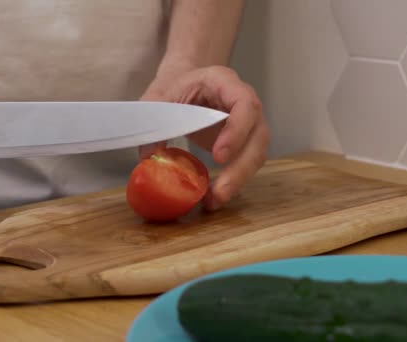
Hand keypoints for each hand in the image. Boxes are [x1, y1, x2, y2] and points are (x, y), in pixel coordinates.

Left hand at [139, 65, 269, 210]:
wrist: (186, 83)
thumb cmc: (176, 85)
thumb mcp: (159, 95)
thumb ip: (153, 119)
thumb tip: (149, 156)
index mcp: (225, 83)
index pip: (244, 104)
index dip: (237, 131)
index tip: (219, 156)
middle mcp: (246, 103)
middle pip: (258, 136)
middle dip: (240, 168)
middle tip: (219, 191)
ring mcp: (249, 124)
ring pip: (256, 154)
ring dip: (238, 180)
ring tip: (214, 201)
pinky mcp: (244, 143)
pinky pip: (246, 164)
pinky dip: (233, 182)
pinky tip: (214, 197)